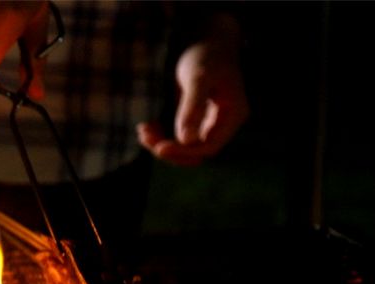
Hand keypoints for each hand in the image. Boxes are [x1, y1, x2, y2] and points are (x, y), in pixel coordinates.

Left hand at [138, 21, 248, 165]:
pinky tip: (146, 126)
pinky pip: (178, 137)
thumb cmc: (206, 55)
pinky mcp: (196, 120)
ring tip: (142, 130)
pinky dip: (161, 135)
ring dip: (162, 144)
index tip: (159, 147)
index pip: (209, 146)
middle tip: (144, 137)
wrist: (207, 40)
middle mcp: (224, 123)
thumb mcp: (198, 78)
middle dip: (170, 149)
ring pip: (185, 146)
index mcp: (232, 115)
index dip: (184, 151)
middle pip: (196, 152)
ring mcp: (210, 123)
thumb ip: (193, 107)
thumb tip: (186, 139)